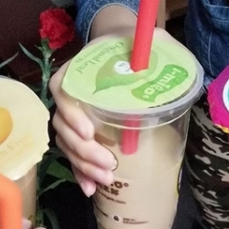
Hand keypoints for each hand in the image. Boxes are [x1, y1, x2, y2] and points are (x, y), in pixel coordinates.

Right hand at [51, 4, 182, 195]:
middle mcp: (69, 94)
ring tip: (107, 179)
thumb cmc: (132, 46)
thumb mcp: (145, 39)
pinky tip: (91, 189)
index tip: (90, 131)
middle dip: (84, 150)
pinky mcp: (81, 132)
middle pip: (63, 125)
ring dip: (84, 165)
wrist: (121, 50)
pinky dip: (80, 172)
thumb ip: (154, 43)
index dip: (71, 113)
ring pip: (67, 143)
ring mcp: (73, 115)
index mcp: (77, 70)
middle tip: (108, 164)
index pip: (61, 90)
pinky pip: (73, 154)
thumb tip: (167, 51)